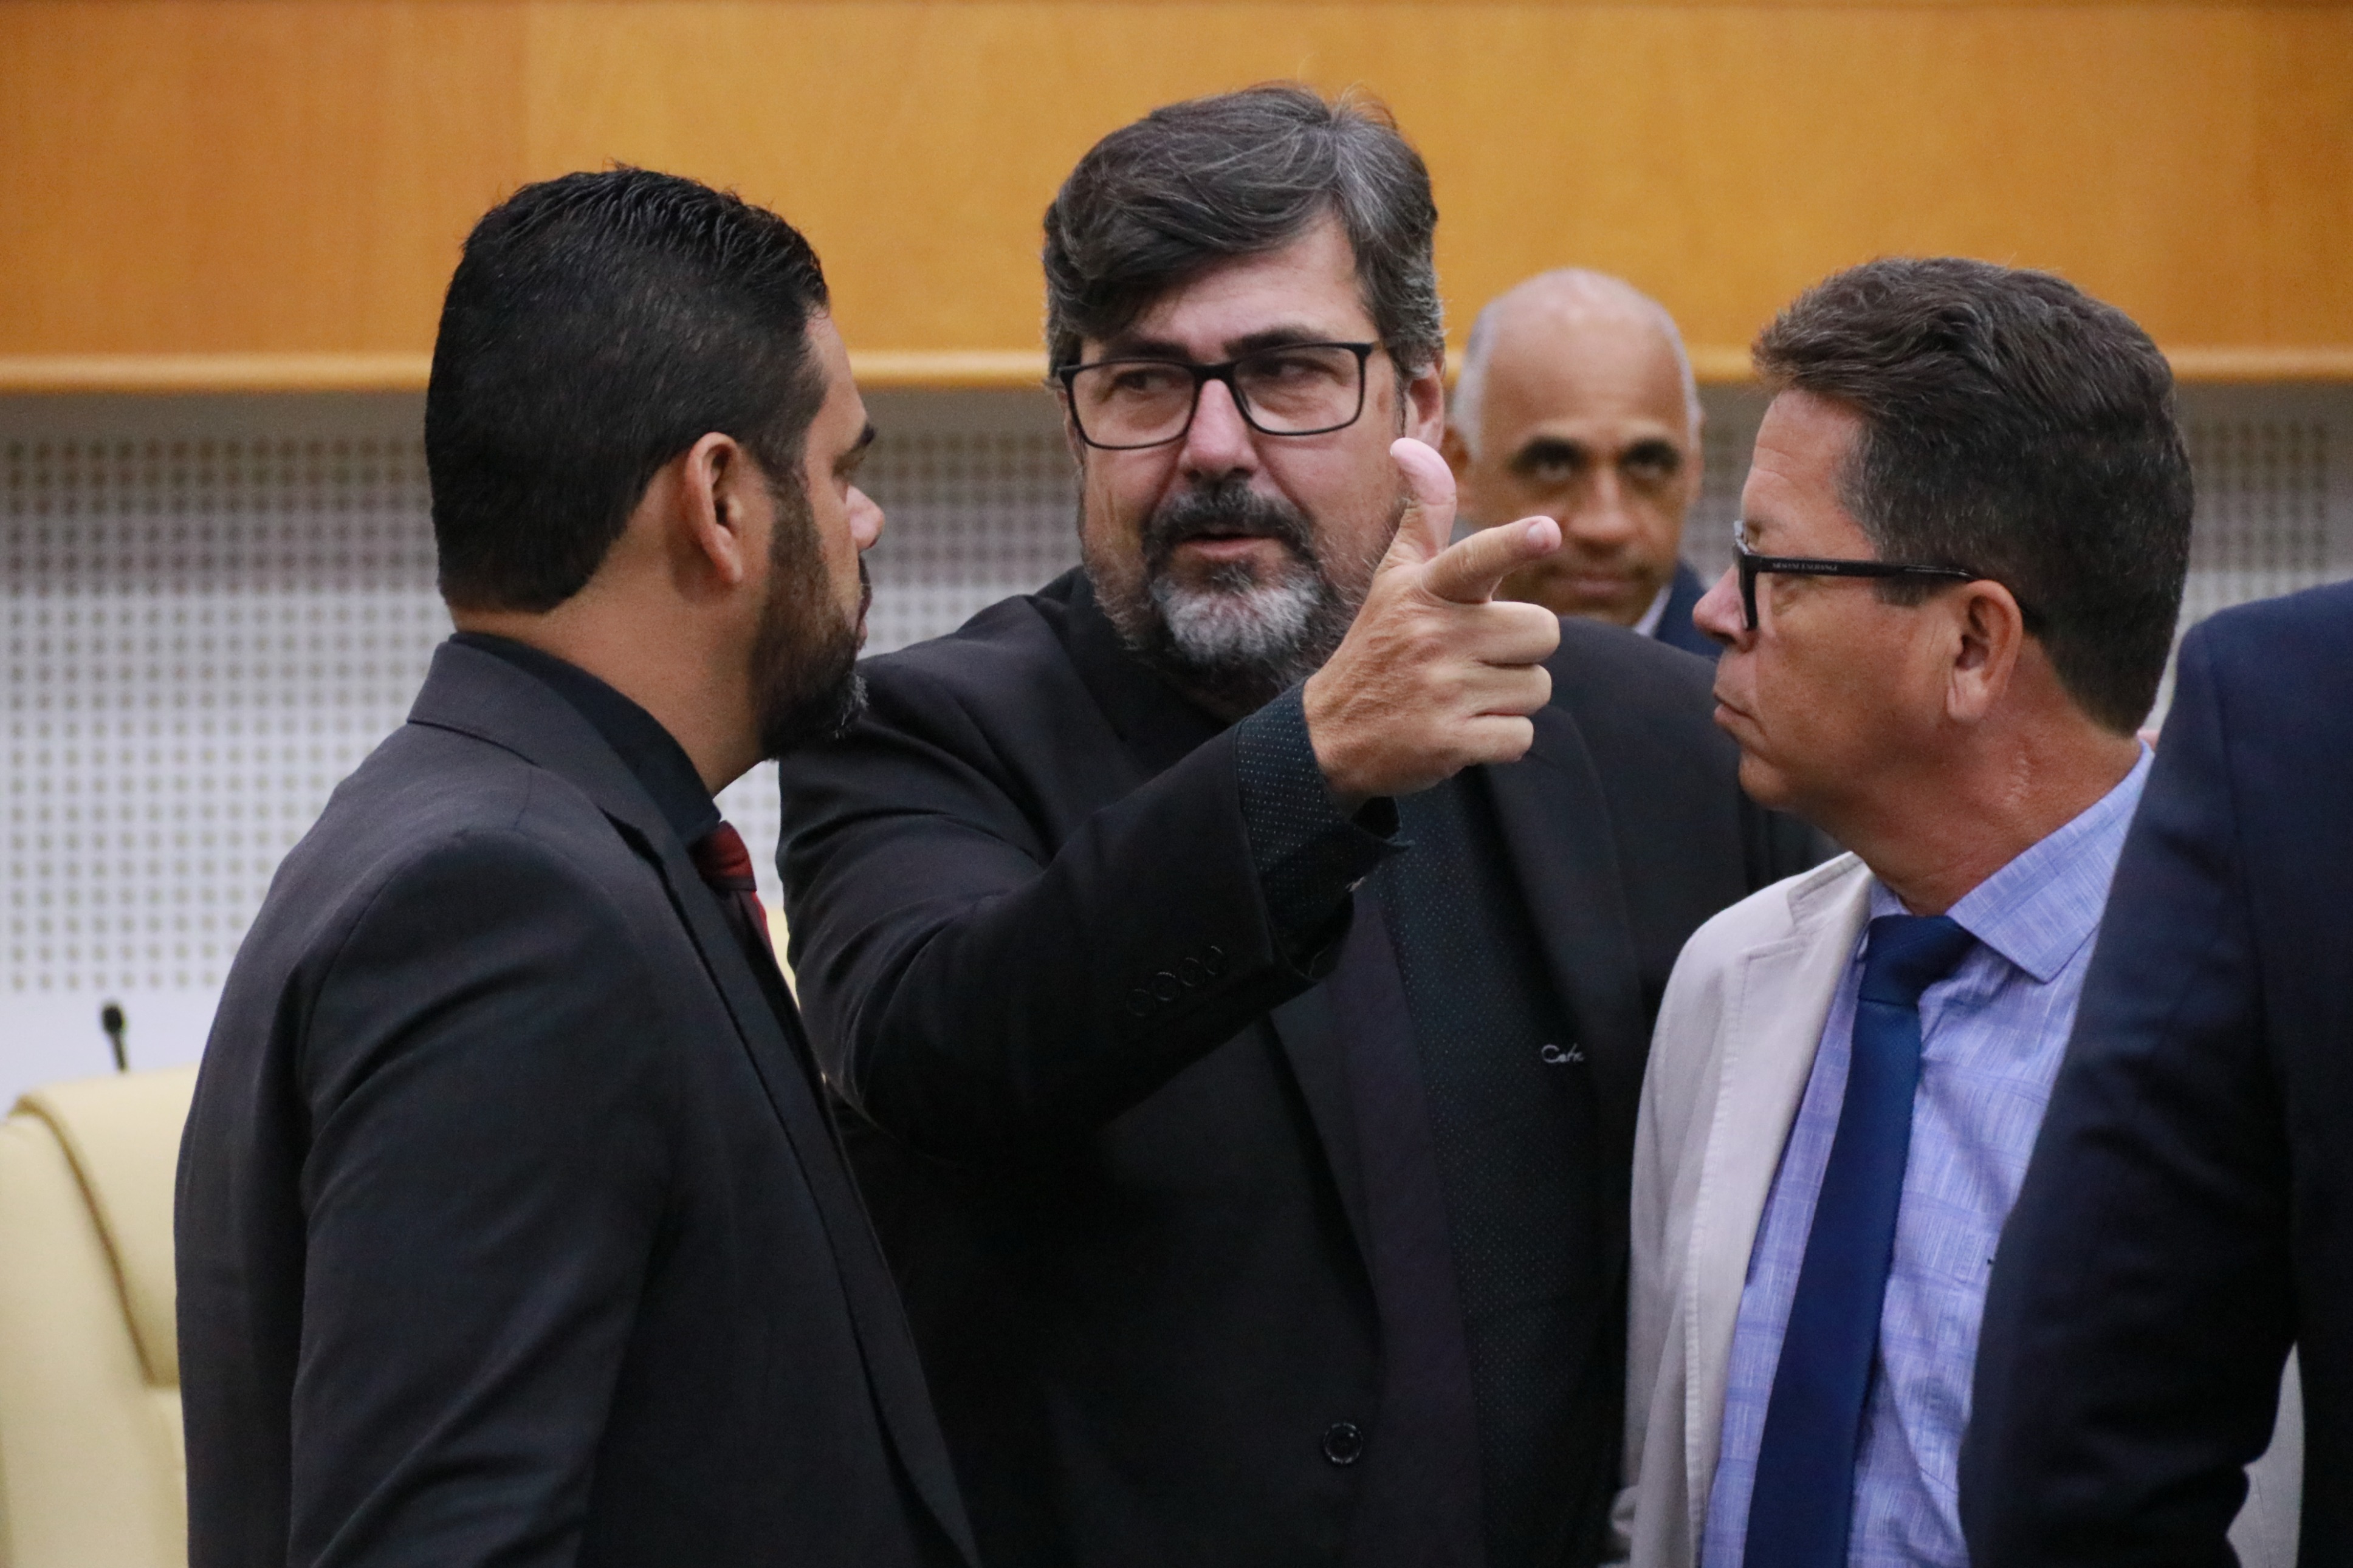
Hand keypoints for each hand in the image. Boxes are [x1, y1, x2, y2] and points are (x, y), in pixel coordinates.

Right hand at [1303, 438, 1562, 804]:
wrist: (1331, 735)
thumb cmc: (1380, 645)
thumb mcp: (1395, 578)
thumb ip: (1421, 516)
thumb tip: (1408, 445)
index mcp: (1424, 591)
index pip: (1475, 559)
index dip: (1515, 544)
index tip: (1547, 531)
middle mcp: (1432, 636)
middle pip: (1543, 631)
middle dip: (1520, 649)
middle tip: (1475, 658)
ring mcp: (1440, 691)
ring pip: (1536, 687)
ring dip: (1510, 697)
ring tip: (1462, 696)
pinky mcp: (1449, 743)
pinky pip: (1521, 737)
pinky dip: (1501, 740)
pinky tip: (1461, 730)